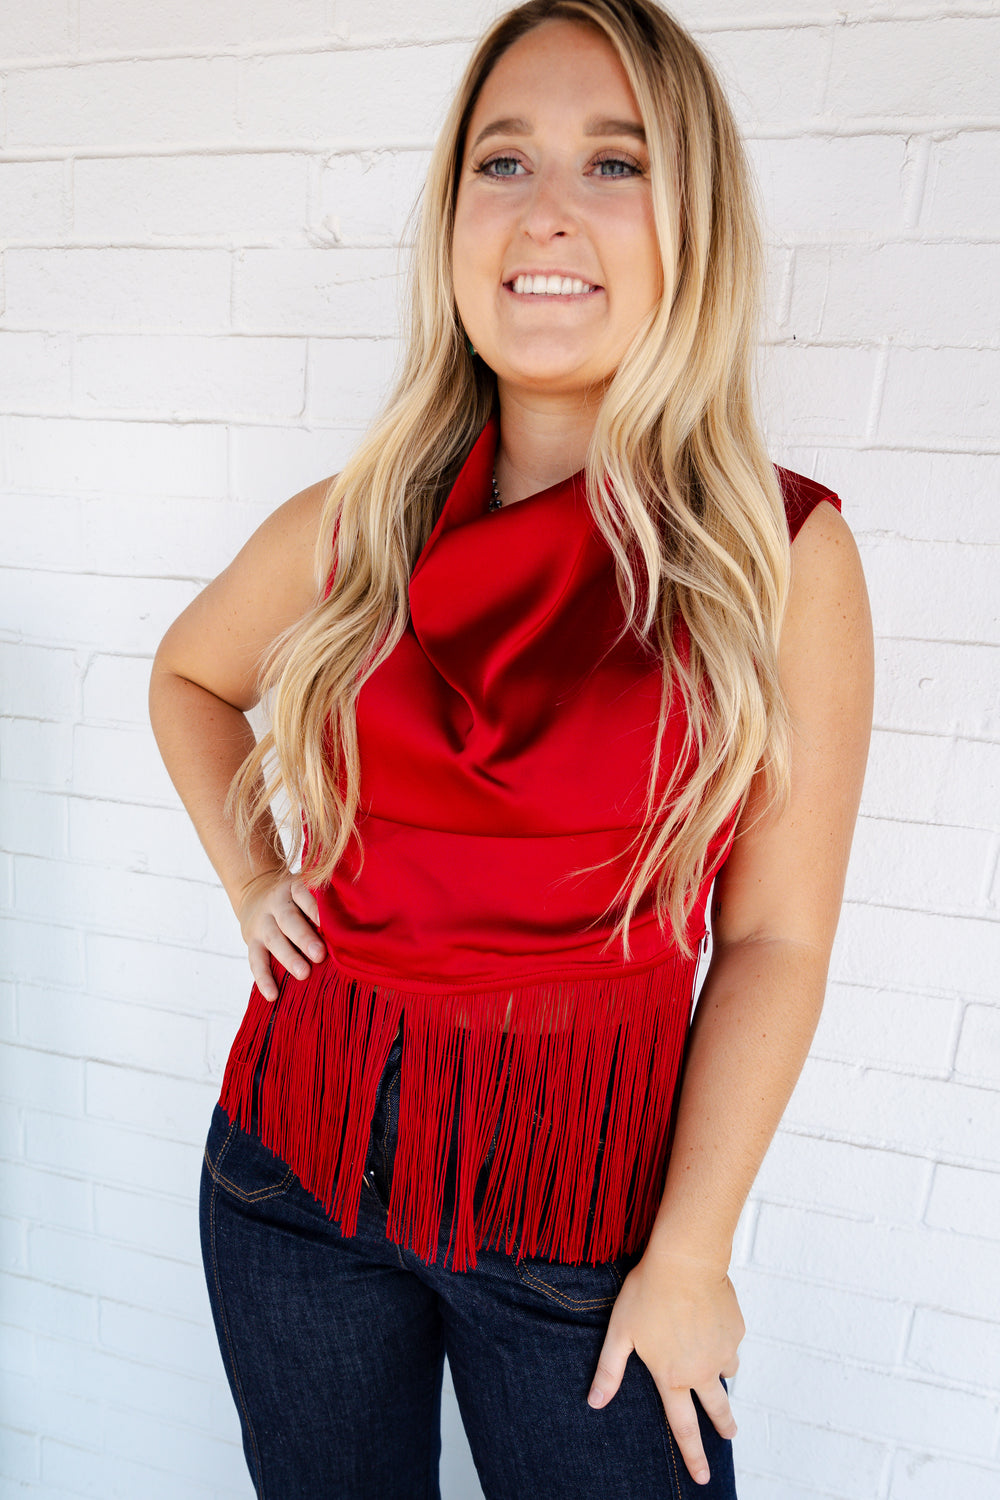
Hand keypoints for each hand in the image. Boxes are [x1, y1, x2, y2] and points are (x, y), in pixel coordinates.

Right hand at [236, 871, 325, 1000]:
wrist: (255, 895)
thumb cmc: (296, 899)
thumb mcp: (307, 890)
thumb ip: (325, 903)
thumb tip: (355, 927)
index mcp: (293, 888)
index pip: (303, 894)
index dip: (315, 908)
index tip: (329, 923)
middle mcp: (275, 904)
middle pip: (288, 919)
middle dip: (304, 937)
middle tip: (320, 954)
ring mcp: (261, 923)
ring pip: (273, 940)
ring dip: (288, 957)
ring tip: (304, 974)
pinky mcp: (251, 942)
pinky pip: (256, 961)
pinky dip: (263, 979)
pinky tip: (273, 995)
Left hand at [587, 1248, 743, 1486]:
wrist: (685, 1260)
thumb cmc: (647, 1292)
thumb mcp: (620, 1332)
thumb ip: (609, 1371)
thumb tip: (594, 1403)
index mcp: (673, 1377)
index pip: (684, 1427)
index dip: (693, 1455)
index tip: (703, 1477)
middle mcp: (702, 1370)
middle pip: (717, 1409)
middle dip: (724, 1426)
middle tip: (730, 1436)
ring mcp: (723, 1350)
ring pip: (726, 1371)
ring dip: (721, 1374)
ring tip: (713, 1364)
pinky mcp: (736, 1328)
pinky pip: (730, 1342)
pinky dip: (722, 1340)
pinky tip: (710, 1322)